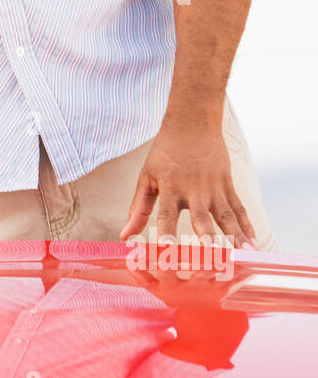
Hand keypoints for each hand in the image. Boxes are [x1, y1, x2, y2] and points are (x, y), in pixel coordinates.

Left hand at [119, 119, 258, 249]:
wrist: (192, 123)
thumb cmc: (165, 152)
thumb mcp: (147, 177)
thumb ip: (138, 208)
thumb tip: (125, 236)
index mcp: (170, 187)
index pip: (167, 213)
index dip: (167, 231)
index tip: (167, 249)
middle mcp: (194, 189)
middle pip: (202, 215)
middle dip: (207, 235)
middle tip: (212, 254)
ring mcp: (214, 187)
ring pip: (227, 214)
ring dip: (236, 235)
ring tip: (245, 254)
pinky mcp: (227, 184)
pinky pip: (239, 207)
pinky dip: (247, 226)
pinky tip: (253, 243)